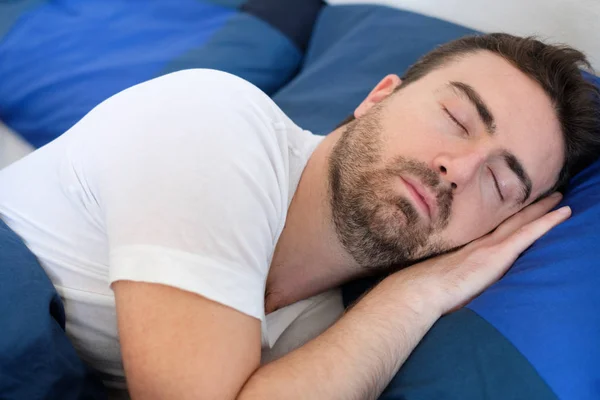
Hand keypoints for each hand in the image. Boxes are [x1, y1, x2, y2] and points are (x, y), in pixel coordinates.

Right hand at [390, 193, 569, 315]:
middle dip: (529, 208)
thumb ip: (454, 278)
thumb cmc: (426, 293)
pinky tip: (563, 213)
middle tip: (546, 195)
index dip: (508, 219)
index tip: (519, 210)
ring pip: (522, 222)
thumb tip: (456, 285)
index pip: (494, 232)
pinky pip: (528, 233)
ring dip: (541, 209)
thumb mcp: (443, 282)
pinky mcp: (497, 255)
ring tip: (559, 198)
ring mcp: (489, 247)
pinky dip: (547, 222)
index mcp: (468, 250)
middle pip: (509, 221)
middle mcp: (480, 244)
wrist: (419, 291)